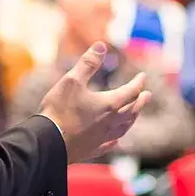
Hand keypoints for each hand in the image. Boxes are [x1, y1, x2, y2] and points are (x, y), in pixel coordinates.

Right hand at [39, 42, 150, 163]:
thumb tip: (101, 45)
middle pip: (131, 111)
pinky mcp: (92, 150)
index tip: (143, 77)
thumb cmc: (59, 110)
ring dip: (132, 119)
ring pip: (124, 128)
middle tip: (147, 95)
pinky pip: (110, 144)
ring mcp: (102, 138)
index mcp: (108, 104)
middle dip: (140, 101)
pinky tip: (116, 140)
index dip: (138, 83)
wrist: (48, 142)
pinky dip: (116, 139)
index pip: (129, 92)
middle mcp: (110, 123)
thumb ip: (88, 63)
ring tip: (135, 115)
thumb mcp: (71, 80)